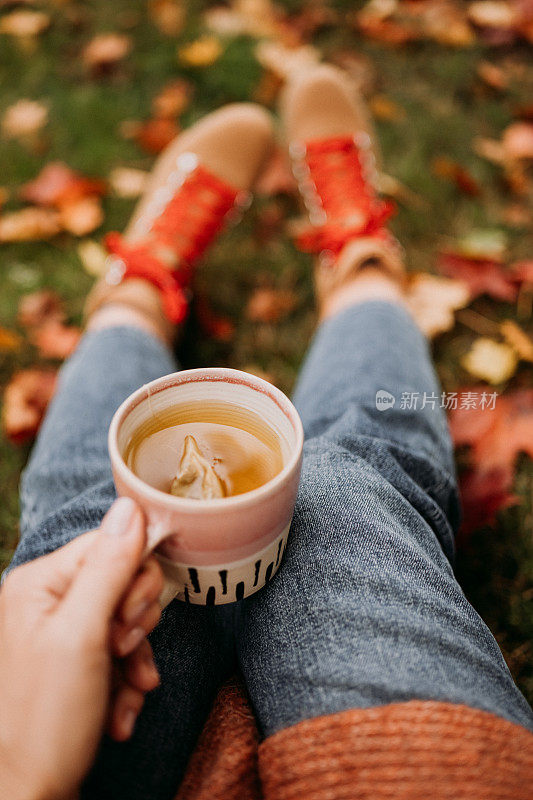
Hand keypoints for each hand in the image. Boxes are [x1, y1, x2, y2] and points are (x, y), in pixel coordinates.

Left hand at [0, 497, 163, 799]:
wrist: (28, 796)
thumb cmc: (45, 719)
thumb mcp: (83, 636)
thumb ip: (109, 567)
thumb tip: (132, 506)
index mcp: (40, 582)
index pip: (111, 544)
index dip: (135, 577)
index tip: (129, 620)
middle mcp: (47, 600)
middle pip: (123, 580)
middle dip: (137, 620)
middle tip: (121, 650)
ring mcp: (60, 633)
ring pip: (127, 618)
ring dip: (137, 656)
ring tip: (125, 688)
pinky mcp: (75, 662)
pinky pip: (120, 652)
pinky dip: (128, 680)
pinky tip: (121, 709)